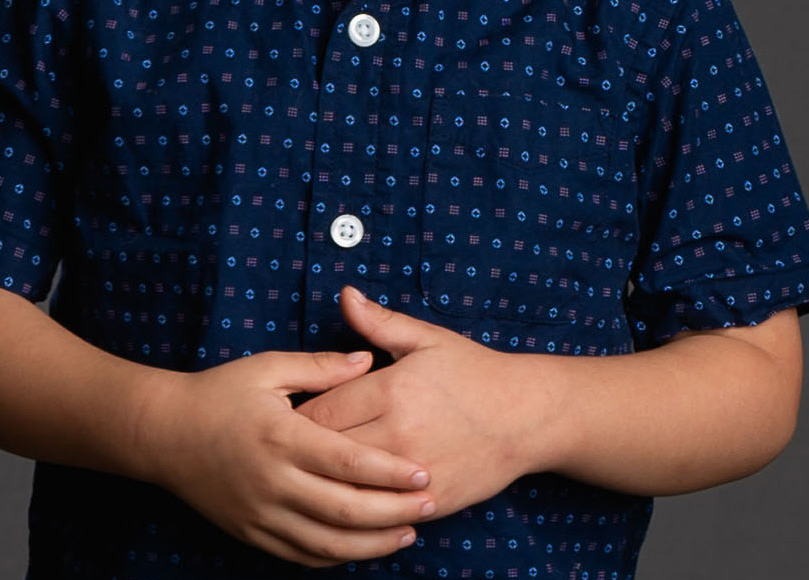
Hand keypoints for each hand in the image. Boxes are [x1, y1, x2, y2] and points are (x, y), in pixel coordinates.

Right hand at [140, 347, 434, 566]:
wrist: (163, 434)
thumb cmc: (219, 393)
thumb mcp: (268, 368)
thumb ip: (320, 367)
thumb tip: (366, 360)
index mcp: (282, 438)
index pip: (348, 464)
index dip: (390, 473)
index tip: (423, 472)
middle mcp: (274, 483)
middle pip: (346, 510)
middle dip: (394, 513)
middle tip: (431, 505)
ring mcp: (261, 514)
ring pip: (327, 543)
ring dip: (372, 543)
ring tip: (408, 533)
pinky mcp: (251, 533)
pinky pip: (301, 556)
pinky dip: (337, 556)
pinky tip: (363, 547)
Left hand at [298, 288, 552, 517]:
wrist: (524, 416)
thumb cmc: (472, 372)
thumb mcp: (426, 339)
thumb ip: (378, 321)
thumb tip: (345, 294)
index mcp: (391, 389)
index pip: (320, 411)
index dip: (297, 417)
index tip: (284, 418)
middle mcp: (398, 433)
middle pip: (327, 452)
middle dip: (303, 452)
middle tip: (286, 450)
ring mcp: (413, 472)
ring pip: (348, 488)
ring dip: (325, 483)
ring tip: (309, 476)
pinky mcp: (428, 502)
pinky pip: (379, 513)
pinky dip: (357, 508)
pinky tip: (345, 499)